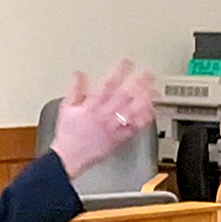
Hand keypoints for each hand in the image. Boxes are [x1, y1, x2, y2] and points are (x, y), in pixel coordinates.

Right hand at [50, 59, 155, 178]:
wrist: (69, 158)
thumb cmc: (68, 134)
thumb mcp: (66, 107)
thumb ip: (75, 88)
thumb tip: (79, 74)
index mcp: (92, 106)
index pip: (107, 85)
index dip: (118, 72)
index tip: (127, 63)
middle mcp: (104, 115)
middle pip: (124, 96)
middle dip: (137, 84)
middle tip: (148, 74)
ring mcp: (113, 127)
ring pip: (132, 111)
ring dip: (144, 100)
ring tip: (155, 91)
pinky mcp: (118, 139)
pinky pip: (134, 128)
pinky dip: (143, 120)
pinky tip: (152, 112)